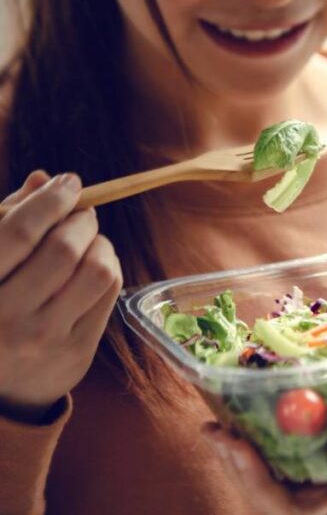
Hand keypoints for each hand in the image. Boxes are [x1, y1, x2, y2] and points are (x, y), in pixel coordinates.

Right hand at [0, 171, 123, 422]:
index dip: (50, 200)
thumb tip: (43, 180)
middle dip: (81, 220)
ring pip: (97, 272)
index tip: (68, 183)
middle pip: (63, 249)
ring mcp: (44, 338)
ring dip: (101, 244)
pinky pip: (109, 295)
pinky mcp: (77, 352)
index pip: (18, 232)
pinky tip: (95, 265)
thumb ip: (7, 222)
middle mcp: (6, 316)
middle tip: (82, 212)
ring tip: (89, 240)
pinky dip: (110, 268)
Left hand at [202, 364, 326, 514]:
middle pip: (294, 512)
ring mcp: (314, 489)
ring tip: (215, 432)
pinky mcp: (295, 470)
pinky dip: (238, 447)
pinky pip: (261, 469)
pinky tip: (217, 420)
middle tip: (234, 444)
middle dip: (260, 486)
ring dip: (238, 467)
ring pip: (268, 497)